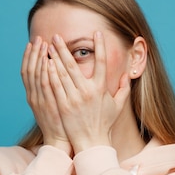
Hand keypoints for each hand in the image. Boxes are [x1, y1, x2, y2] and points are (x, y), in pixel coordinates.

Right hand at [21, 37, 71, 154]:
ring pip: (36, 75)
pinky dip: (44, 73)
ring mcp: (39, 101)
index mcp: (33, 96)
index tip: (33, 42)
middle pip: (30, 70)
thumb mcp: (51, 105)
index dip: (29, 56)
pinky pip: (45, 86)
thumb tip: (55, 73)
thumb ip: (51, 89)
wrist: (59, 142)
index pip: (28, 71)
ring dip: (39, 58)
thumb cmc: (60, 123)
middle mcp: (33, 97)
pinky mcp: (48, 106)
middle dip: (33, 53)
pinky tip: (48, 61)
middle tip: (38, 38)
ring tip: (43, 44)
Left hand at [47, 31, 130, 153]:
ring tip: (48, 46)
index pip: (102, 62)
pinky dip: (50, 73)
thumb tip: (128, 76)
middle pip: (75, 64)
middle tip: (58, 36)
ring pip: (63, 73)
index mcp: (101, 89)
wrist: (91, 142)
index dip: (100, 46)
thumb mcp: (118, 106)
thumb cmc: (104, 124)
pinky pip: (55, 86)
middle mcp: (88, 91)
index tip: (96, 32)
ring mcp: (74, 98)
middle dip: (65, 48)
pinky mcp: (63, 105)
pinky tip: (46, 63)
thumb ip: (124, 89)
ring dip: (55, 57)